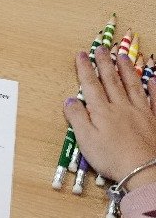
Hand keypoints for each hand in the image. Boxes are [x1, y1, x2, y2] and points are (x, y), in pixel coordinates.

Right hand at [64, 46, 155, 189]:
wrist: (144, 170)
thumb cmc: (111, 158)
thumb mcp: (85, 140)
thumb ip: (77, 118)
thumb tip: (69, 100)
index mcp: (102, 111)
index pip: (91, 85)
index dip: (85, 68)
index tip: (82, 54)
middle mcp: (121, 106)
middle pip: (111, 81)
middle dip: (104, 63)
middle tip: (101, 48)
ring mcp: (140, 112)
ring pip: (132, 85)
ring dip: (126, 69)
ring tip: (122, 56)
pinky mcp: (154, 120)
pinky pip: (154, 99)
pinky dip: (154, 87)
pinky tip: (153, 78)